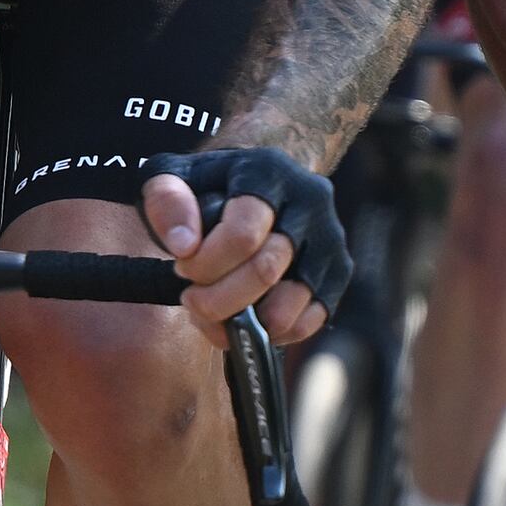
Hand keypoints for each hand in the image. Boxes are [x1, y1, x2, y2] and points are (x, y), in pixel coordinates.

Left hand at [133, 149, 352, 342]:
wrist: (259, 183)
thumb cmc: (208, 187)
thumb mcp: (172, 177)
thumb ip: (167, 202)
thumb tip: (185, 246)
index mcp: (269, 173)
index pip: (242, 235)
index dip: (204, 264)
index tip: (182, 267)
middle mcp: (310, 202)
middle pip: (265, 271)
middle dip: (216, 299)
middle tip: (192, 299)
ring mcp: (329, 240)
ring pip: (288, 305)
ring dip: (242, 323)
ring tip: (217, 311)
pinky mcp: (338, 273)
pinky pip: (307, 322)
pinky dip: (270, 333)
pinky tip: (246, 319)